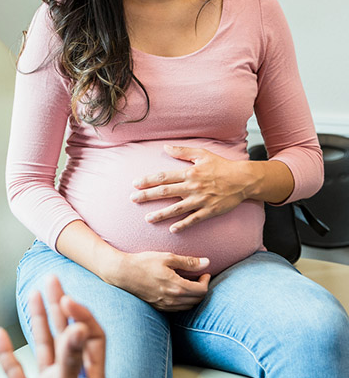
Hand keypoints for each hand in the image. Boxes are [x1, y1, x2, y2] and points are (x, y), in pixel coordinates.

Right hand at [0, 275, 105, 377]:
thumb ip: (70, 359)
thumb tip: (78, 327)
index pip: (91, 337)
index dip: (80, 315)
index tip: (66, 298)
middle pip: (67, 334)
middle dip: (58, 305)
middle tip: (52, 279)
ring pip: (43, 346)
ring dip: (37, 319)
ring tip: (34, 293)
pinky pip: (15, 370)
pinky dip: (6, 353)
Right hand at [115, 251, 210, 310]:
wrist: (123, 273)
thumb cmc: (144, 262)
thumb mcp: (167, 258)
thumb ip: (188, 261)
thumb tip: (207, 262)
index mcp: (177, 287)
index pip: (202, 290)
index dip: (206, 281)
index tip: (204, 273)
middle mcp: (173, 299)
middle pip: (197, 300)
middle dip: (202, 289)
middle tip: (199, 277)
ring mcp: (165, 305)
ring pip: (188, 306)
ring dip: (193, 296)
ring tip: (190, 284)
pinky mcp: (158, 307)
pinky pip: (178, 309)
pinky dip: (183, 302)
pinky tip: (178, 291)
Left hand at [131, 145, 254, 232]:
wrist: (243, 180)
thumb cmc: (221, 166)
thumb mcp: (202, 154)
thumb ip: (182, 151)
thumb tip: (165, 147)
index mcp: (189, 173)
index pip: (163, 177)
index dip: (148, 180)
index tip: (135, 184)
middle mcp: (192, 187)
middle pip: (165, 192)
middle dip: (147, 196)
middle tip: (133, 199)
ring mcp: (201, 200)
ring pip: (176, 209)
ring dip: (161, 214)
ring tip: (147, 218)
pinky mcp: (209, 211)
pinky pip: (194, 219)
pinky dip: (183, 225)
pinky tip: (172, 230)